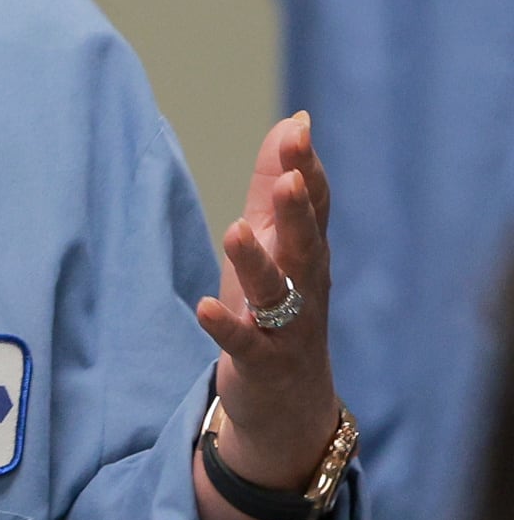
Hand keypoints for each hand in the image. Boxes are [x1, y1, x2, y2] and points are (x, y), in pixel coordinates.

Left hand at [194, 111, 340, 488]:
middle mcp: (305, 287)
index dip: (305, 169)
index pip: (313, 206)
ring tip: (236, 231)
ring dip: (258, 263)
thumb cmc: (276, 305)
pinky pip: (245, 343)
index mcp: (306, 252)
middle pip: (306, 244)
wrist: (288, 399)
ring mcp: (287, 328)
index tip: (298, 131)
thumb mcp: (272, 240)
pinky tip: (205, 307)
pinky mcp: (261, 362)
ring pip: (278, 292)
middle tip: (289, 177)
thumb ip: (275, 182)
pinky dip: (227, 325)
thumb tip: (294, 120)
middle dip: (298, 211)